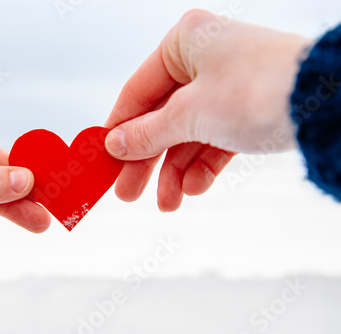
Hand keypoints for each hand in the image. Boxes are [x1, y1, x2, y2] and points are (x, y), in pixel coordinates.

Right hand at [104, 9, 310, 210]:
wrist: (328, 104)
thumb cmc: (257, 90)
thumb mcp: (189, 114)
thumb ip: (148, 132)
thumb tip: (115, 145)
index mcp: (184, 43)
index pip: (136, 91)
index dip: (118, 129)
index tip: (103, 160)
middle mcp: (204, 60)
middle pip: (161, 117)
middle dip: (146, 159)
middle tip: (127, 192)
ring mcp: (226, 86)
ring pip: (187, 134)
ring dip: (175, 171)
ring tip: (167, 202)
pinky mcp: (246, 110)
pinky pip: (214, 140)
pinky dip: (203, 166)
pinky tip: (194, 189)